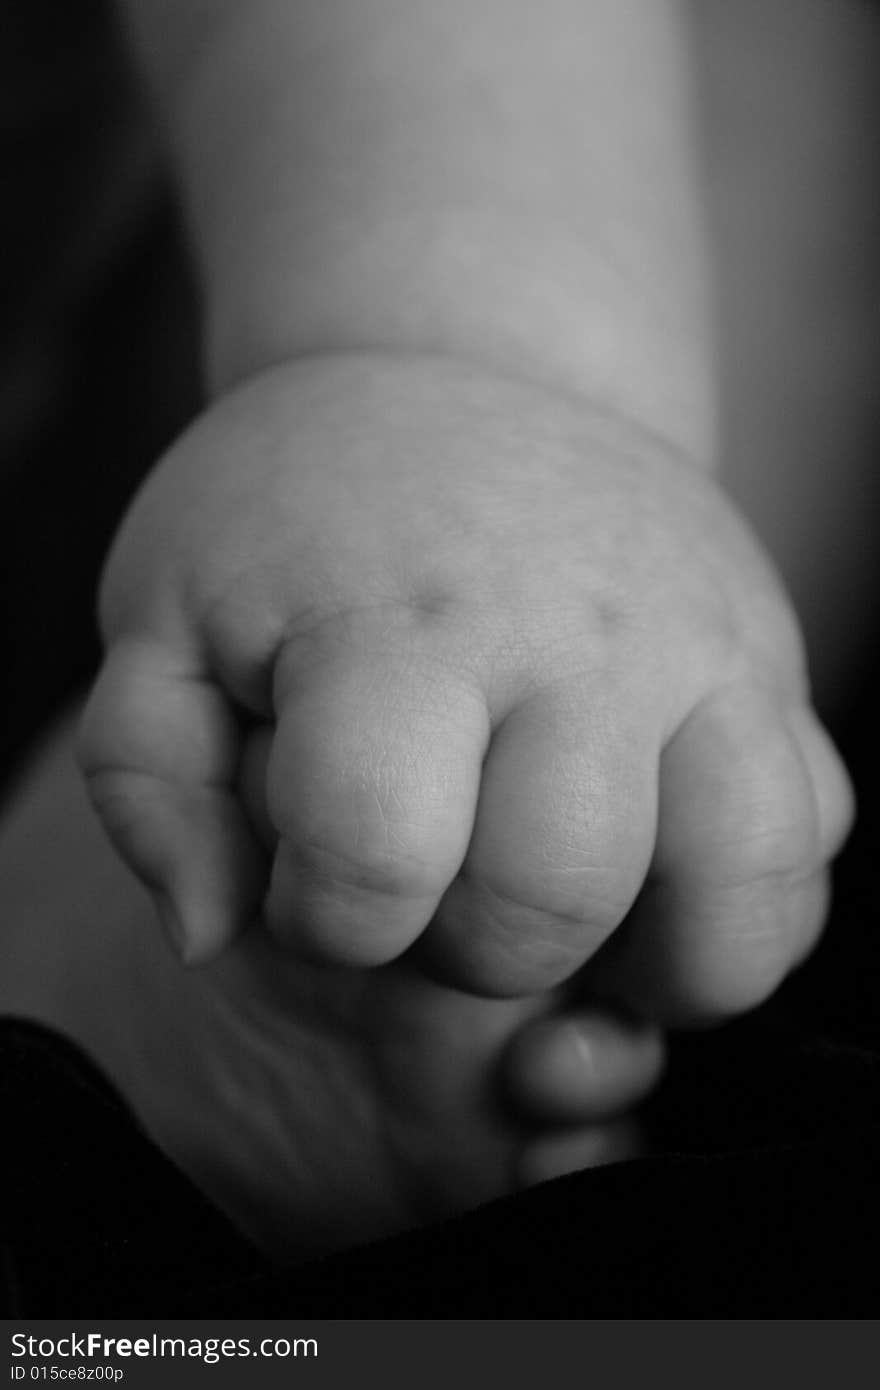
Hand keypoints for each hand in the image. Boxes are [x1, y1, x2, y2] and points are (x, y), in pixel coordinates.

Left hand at [79, 352, 852, 1023]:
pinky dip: (745, 913)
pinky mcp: (772, 658)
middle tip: (432, 871)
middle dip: (463, 951)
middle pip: (547, 905)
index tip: (313, 867)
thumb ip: (149, 789)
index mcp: (395, 622)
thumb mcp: (163, 616)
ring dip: (641, 967)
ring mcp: (698, 646)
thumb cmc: (299, 514)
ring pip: (738, 898)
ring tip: (571, 923)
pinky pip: (811, 840)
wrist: (467, 364)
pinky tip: (656, 885)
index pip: (371, 863)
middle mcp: (573, 635)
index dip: (322, 918)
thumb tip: (214, 938)